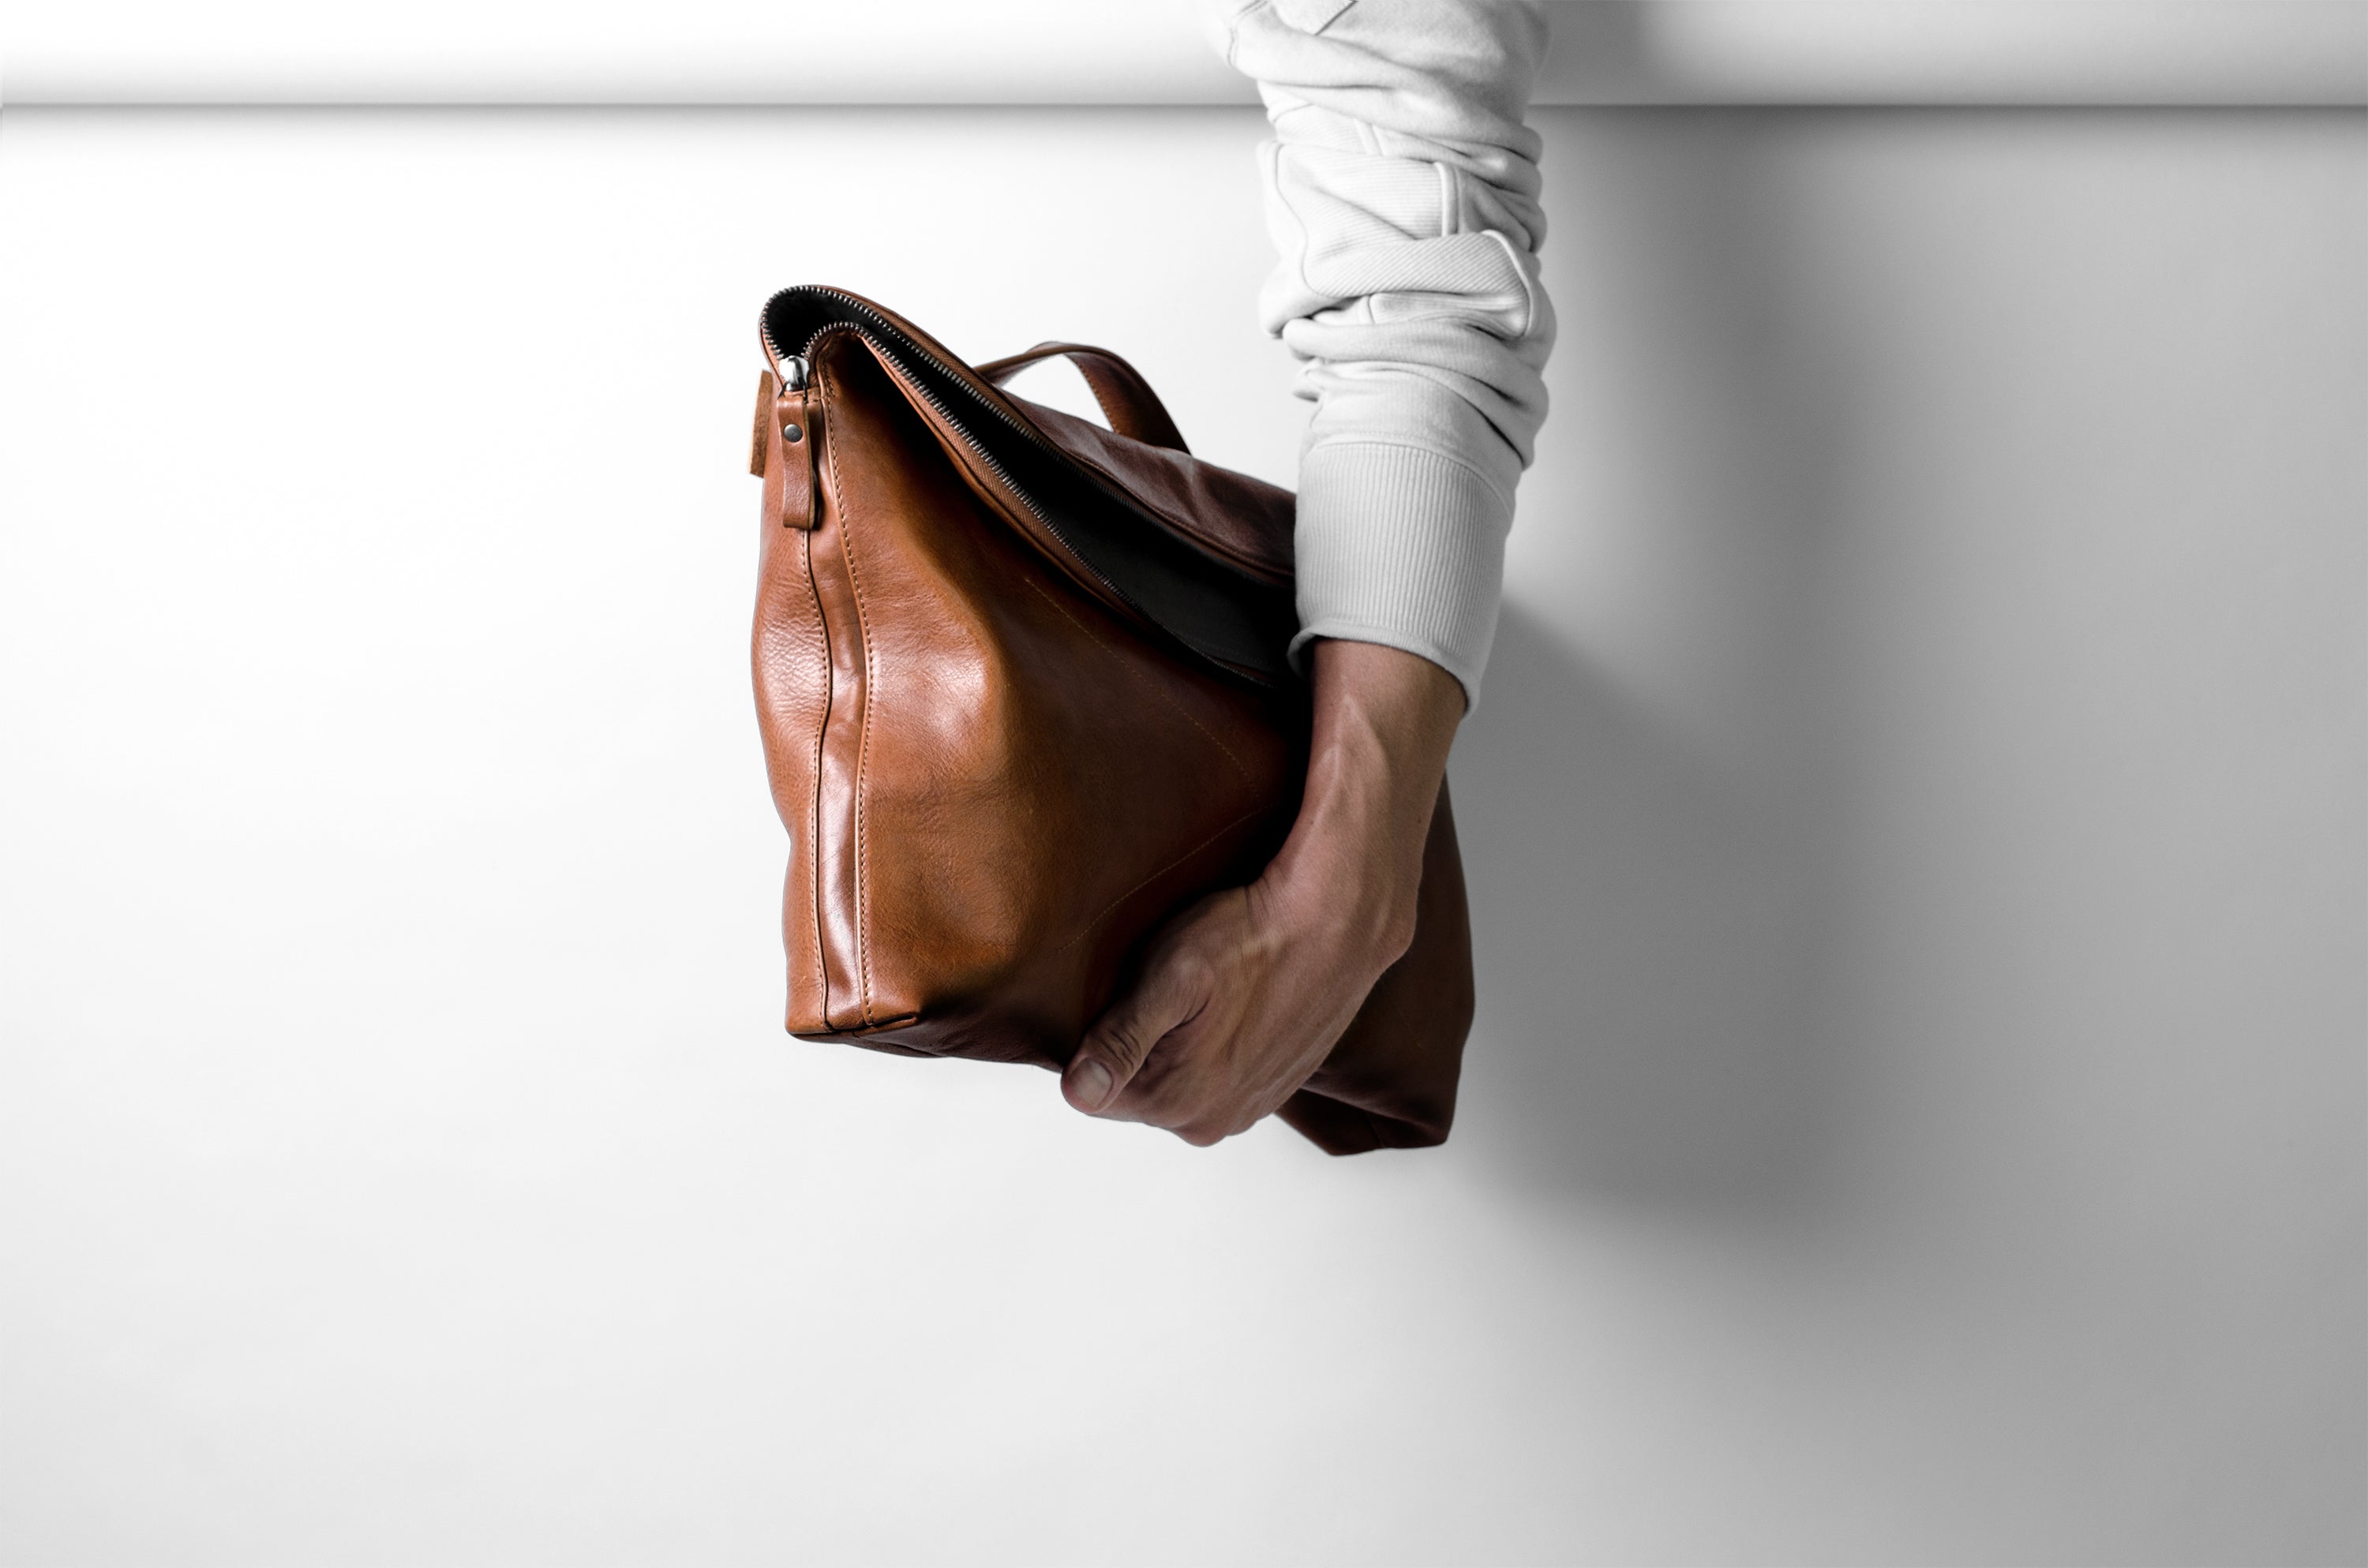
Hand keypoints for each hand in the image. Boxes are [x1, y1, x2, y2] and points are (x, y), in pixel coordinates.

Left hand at [1061, 638, 1465, 1144]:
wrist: (1336, 923)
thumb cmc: (1248, 939)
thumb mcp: (1169, 977)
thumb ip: (1119, 1041)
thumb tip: (1077, 1094)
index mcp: (1177, 1102)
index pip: (1095, 1086)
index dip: (1097, 1035)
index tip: (1123, 990)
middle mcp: (1212, 1122)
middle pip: (1137, 1086)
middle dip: (1136, 1041)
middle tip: (1159, 984)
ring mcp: (1248, 1109)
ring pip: (1178, 1080)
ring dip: (1176, 1044)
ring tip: (1197, 992)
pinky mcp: (1274, 1090)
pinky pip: (1219, 1075)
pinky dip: (1214, 1045)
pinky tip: (1226, 1006)